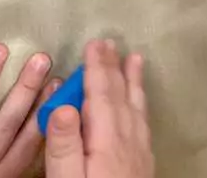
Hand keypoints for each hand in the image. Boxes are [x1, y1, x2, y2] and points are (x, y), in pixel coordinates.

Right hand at [45, 40, 153, 177]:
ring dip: (133, 80)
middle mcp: (127, 139)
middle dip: (113, 67)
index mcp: (105, 140)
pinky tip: (140, 104)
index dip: (96, 68)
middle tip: (109, 42)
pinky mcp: (144, 164)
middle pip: (119, 95)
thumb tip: (62, 107)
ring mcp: (139, 151)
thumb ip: (64, 146)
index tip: (94, 43)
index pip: (100, 95)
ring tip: (135, 58)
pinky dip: (141, 104)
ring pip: (135, 106)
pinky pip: (144, 122)